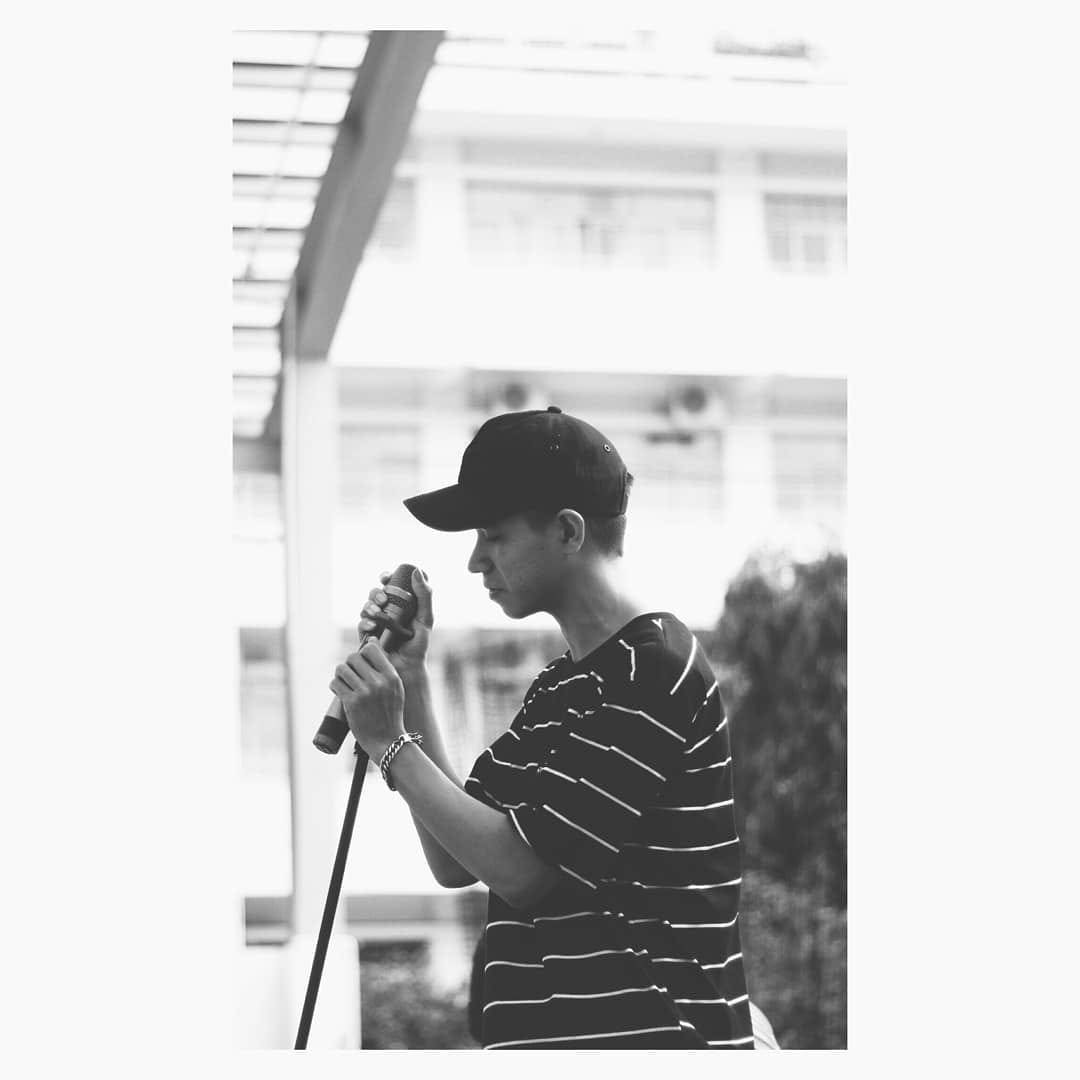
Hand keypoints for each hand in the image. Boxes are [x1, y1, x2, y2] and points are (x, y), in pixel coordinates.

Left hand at [329, 638, 404, 761]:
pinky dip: (335, 686)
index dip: (363, 653)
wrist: (387, 740)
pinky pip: (335, 683)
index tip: (363, 662)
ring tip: (346, 684)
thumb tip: (371, 641)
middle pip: (353, 657)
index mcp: (391, 676)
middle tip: (352, 675)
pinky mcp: (351, 703)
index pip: (371, 649)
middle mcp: (379, 682)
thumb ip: (384, 666)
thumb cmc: (390, 712)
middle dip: (350, 664)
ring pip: (341, 669)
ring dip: (341, 675)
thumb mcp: (395, 687)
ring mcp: (365, 692)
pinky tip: (341, 692)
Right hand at [358, 567, 433, 679]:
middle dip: (376, 593)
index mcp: (400, 604)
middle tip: (383, 599)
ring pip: (366, 607)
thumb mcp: (426, 617)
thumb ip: (425, 595)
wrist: (408, 667)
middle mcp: (386, 611)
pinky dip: (365, 622)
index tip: (385, 578)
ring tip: (377, 613)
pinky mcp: (367, 635)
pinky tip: (372, 627)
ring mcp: (375, 623)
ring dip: (369, 606)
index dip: (385, 578)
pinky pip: (361, 624)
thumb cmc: (418, 644)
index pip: (390, 585)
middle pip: (375, 594)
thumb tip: (416, 570)